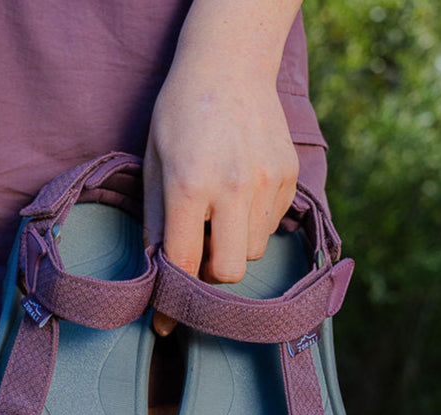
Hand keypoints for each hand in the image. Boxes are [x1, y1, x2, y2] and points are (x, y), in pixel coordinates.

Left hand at [143, 0, 300, 334]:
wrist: (230, 64)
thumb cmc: (181, 114)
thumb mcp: (153, 163)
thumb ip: (157, 221)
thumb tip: (157, 272)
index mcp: (191, 184)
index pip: (183, 264)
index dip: (171, 302)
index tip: (165, 325)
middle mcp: (233, 187)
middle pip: (229, 272)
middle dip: (211, 275)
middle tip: (198, 254)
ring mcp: (266, 182)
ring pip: (252, 253)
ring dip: (232, 246)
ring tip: (220, 210)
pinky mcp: (287, 178)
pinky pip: (270, 227)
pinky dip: (252, 224)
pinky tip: (240, 192)